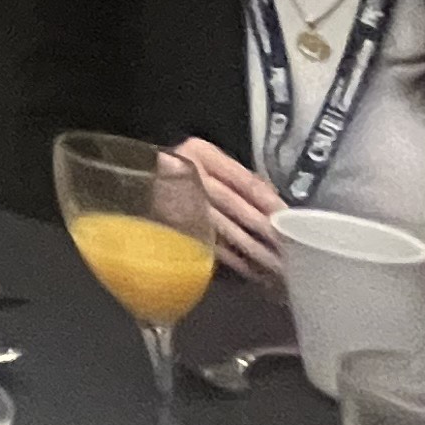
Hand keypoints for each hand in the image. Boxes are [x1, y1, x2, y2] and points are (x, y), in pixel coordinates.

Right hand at [171, 136, 287, 278]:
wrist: (134, 181)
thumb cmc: (183, 173)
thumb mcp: (210, 162)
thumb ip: (239, 178)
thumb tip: (275, 203)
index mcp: (199, 153)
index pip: (243, 181)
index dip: (270, 202)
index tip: (290, 220)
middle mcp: (186, 174)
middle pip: (234, 206)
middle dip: (265, 231)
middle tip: (290, 249)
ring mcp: (176, 202)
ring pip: (224, 230)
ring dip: (253, 251)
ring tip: (278, 267)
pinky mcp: (172, 227)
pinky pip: (210, 245)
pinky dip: (234, 261)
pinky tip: (252, 272)